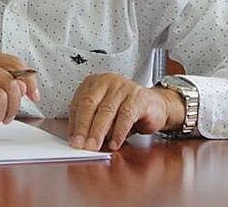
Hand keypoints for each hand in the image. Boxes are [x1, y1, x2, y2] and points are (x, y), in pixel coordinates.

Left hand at [67, 72, 184, 150]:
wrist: (156, 105)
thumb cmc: (126, 110)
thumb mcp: (104, 114)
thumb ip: (90, 122)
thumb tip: (77, 139)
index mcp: (94, 83)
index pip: (78, 103)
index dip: (74, 123)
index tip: (72, 140)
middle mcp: (107, 81)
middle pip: (89, 104)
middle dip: (83, 127)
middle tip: (80, 144)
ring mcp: (123, 87)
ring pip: (106, 110)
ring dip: (98, 131)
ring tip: (94, 146)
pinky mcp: (138, 97)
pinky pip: (125, 116)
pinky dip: (118, 132)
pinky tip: (114, 143)